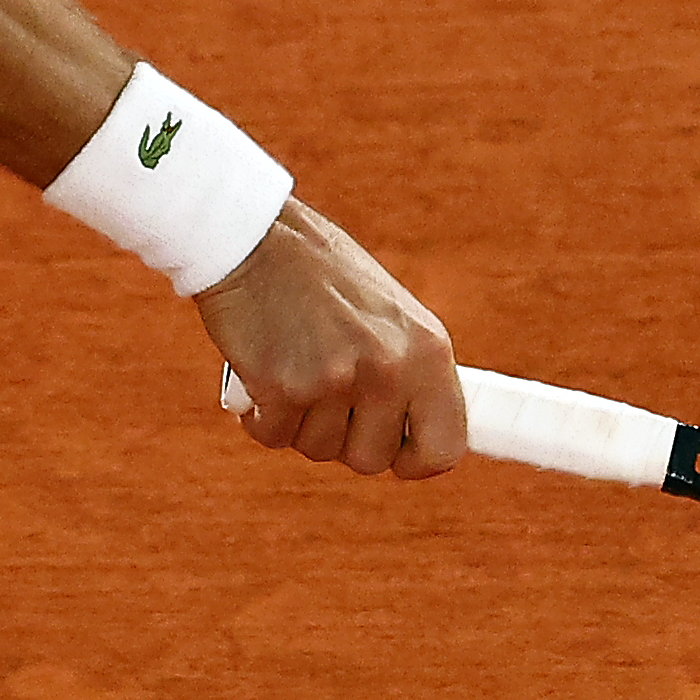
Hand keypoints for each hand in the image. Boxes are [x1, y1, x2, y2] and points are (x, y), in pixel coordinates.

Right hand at [201, 198, 467, 479]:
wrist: (254, 239)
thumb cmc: (318, 275)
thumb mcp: (388, 316)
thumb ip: (407, 372)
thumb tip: (416, 438)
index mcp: (428, 350)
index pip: (446, 447)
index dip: (415, 460)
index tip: (394, 453)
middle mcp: (389, 368)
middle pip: (371, 459)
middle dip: (342, 437)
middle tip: (323, 391)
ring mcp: (336, 380)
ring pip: (318, 449)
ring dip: (299, 422)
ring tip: (292, 366)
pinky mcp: (283, 388)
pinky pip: (273, 436)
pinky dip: (261, 416)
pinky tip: (260, 374)